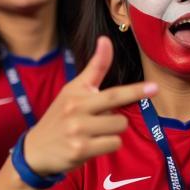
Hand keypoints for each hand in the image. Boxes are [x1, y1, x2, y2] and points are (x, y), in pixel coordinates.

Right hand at [22, 37, 154, 174]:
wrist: (35, 148)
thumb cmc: (59, 117)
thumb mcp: (73, 90)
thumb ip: (94, 68)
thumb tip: (106, 40)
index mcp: (77, 94)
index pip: (111, 93)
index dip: (134, 90)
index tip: (154, 87)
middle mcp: (76, 111)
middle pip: (119, 117)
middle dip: (115, 121)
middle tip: (97, 124)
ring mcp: (78, 131)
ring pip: (117, 131)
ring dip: (110, 134)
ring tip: (91, 134)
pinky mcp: (80, 150)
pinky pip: (111, 145)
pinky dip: (106, 146)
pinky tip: (89, 146)